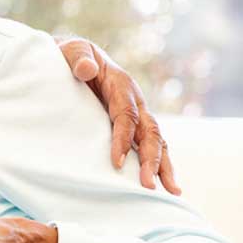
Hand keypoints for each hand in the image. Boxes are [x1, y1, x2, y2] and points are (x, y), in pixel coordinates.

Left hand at [55, 37, 179, 194]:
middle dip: (151, 159)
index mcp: (121, 85)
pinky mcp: (130, 124)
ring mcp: (135, 113)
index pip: (126, 114)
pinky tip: (160, 183)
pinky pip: (146, 143)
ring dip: (161, 166)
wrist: (74, 57)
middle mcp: (134, 101)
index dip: (123, 138)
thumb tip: (86, 69)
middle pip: (149, 131)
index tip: (116, 161)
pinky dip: (155, 162)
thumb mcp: (72, 51)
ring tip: (170, 191)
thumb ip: (78, 58)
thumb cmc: (71, 56)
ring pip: (155, 140)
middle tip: (149, 186)